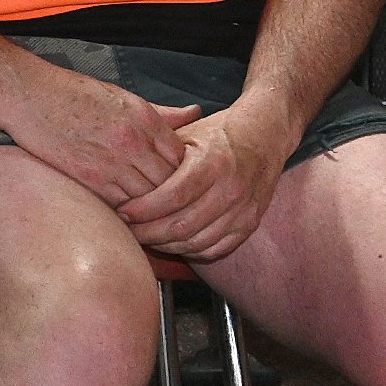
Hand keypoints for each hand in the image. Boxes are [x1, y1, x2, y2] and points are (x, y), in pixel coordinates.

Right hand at [0, 62, 201, 209]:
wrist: (28, 96)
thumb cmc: (74, 93)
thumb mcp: (122, 96)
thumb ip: (161, 112)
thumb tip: (194, 113)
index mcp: (144, 118)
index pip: (182, 157)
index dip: (186, 173)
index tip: (182, 182)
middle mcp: (133, 141)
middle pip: (170, 181)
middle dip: (174, 195)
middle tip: (176, 208)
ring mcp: (112, 161)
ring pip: (149, 198)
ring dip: (153, 209)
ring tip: (157, 218)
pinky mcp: (90, 178)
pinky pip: (123, 206)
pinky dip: (130, 214)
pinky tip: (131, 216)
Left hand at [115, 103, 296, 263]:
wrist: (263, 137)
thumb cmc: (215, 134)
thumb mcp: (186, 134)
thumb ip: (159, 156)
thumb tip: (122, 177)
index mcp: (212, 163)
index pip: (172, 196)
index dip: (143, 209)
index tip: (122, 212)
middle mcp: (231, 189)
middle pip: (182, 225)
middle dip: (149, 233)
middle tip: (128, 230)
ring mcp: (243, 210)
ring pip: (197, 242)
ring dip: (166, 245)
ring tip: (145, 237)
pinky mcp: (250, 224)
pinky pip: (216, 249)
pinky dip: (190, 251)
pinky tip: (172, 242)